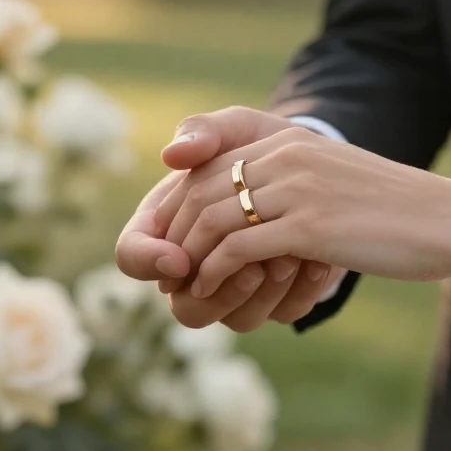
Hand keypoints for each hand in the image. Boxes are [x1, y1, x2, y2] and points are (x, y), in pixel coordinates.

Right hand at [115, 107, 342, 329]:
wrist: (316, 171)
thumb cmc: (262, 150)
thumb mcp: (237, 130)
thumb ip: (205, 132)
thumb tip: (173, 153)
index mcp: (170, 227)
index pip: (133, 257)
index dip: (148, 262)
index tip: (177, 257)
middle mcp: (198, 268)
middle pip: (185, 308)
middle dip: (220, 287)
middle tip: (253, 263)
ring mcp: (238, 290)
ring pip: (238, 320)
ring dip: (265, 289)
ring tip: (292, 252)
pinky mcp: (278, 300)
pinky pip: (283, 314)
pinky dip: (301, 288)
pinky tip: (317, 258)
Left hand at [160, 126, 450, 298]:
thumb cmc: (398, 213)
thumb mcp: (337, 184)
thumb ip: (295, 186)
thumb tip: (260, 218)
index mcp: (291, 140)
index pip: (210, 165)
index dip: (182, 205)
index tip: (176, 241)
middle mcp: (288, 155)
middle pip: (201, 189)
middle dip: (178, 233)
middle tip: (170, 270)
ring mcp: (298, 188)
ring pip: (213, 218)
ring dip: (191, 257)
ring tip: (187, 286)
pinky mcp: (309, 226)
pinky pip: (239, 247)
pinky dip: (216, 272)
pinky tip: (214, 290)